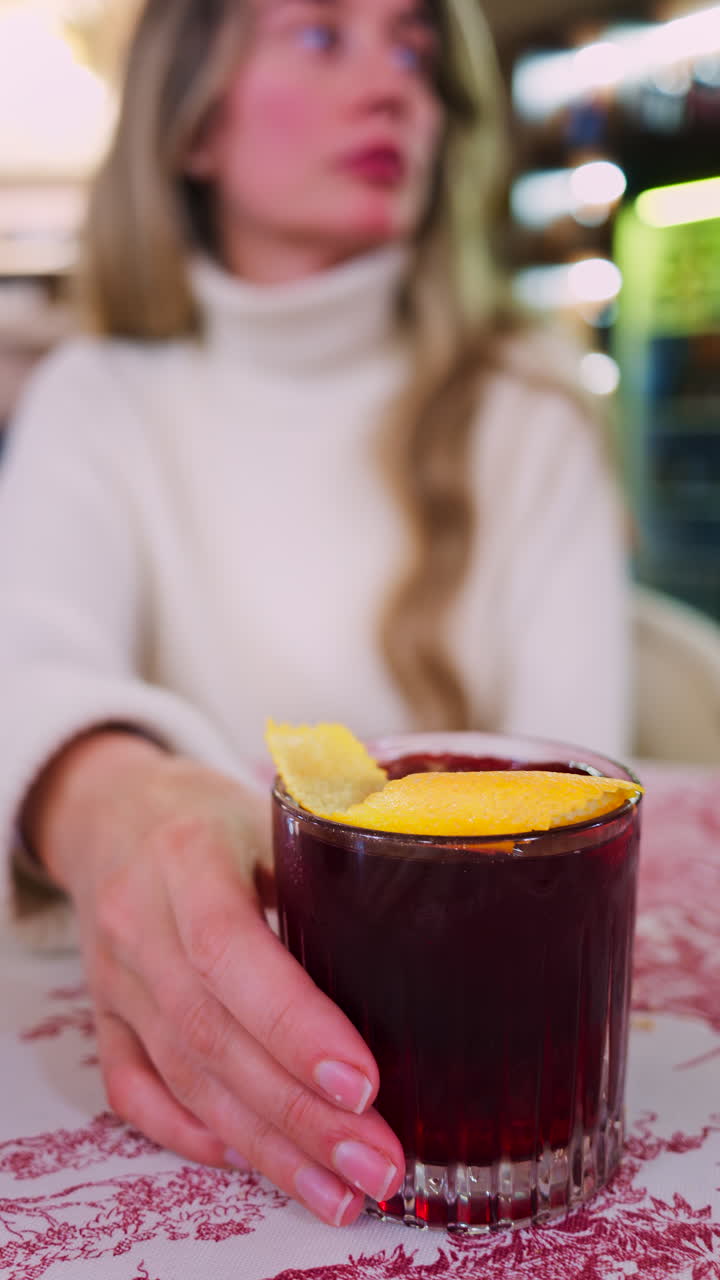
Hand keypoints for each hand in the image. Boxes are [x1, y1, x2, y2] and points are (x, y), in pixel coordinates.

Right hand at [25, 733, 404, 1226]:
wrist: (111, 813)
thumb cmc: (210, 813)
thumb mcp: (270, 809)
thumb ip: (330, 862)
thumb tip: (432, 925)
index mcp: (186, 857)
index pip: (230, 952)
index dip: (295, 1025)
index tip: (364, 1083)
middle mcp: (139, 923)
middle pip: (212, 1035)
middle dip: (298, 1113)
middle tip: (376, 1164)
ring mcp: (114, 978)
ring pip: (183, 1077)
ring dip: (264, 1145)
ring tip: (339, 1190)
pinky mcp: (104, 1016)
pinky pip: (135, 1089)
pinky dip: (192, 1134)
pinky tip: (255, 1161)